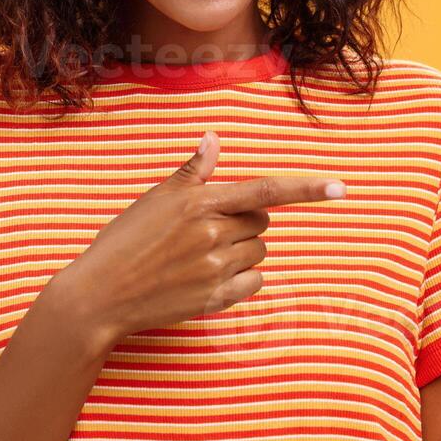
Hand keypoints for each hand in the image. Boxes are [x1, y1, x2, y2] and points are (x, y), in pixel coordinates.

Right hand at [41, 132, 344, 347]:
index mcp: (200, 203)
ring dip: (242, 249)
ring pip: (259, 251)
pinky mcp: (215, 300)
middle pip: (261, 221)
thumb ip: (191, 172)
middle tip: (206, 229)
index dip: (307, 188)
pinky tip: (211, 276)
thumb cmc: (122, 242)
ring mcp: (215, 270)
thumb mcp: (153, 199)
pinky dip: (243, 277)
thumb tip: (214, 139)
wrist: (99, 296)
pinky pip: (254, 282)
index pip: (265, 189)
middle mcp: (212, 235)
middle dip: (244, 221)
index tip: (341, 188)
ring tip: (201, 254)